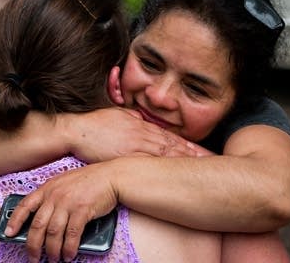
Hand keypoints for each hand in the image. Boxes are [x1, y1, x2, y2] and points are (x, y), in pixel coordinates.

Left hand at [4, 163, 117, 261]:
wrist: (110, 176)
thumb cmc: (88, 181)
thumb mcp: (63, 183)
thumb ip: (51, 197)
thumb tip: (42, 218)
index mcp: (47, 187)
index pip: (25, 205)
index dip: (15, 221)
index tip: (9, 234)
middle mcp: (55, 195)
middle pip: (38, 225)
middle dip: (33, 245)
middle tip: (33, 257)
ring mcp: (68, 202)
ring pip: (53, 233)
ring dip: (52, 250)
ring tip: (53, 259)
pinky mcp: (82, 210)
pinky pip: (72, 234)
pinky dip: (69, 248)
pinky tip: (68, 255)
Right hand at [64, 107, 210, 162]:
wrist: (75, 131)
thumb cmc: (93, 125)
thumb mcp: (116, 114)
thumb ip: (131, 116)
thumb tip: (140, 117)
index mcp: (140, 124)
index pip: (169, 136)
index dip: (188, 144)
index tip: (203, 151)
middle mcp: (141, 133)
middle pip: (173, 145)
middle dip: (194, 154)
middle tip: (214, 162)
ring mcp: (135, 144)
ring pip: (166, 153)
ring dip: (185, 160)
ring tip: (203, 168)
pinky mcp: (126, 156)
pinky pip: (150, 164)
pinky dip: (166, 169)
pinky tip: (177, 175)